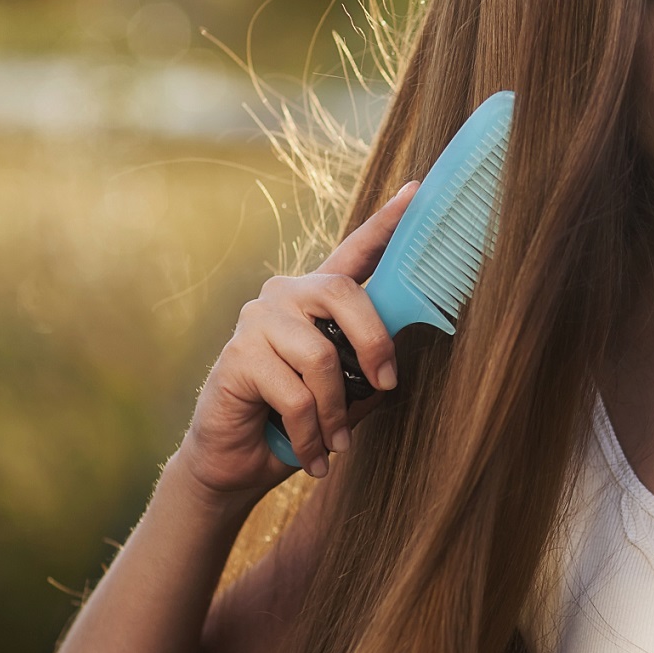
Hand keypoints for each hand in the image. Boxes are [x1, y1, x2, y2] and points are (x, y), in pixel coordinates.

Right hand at [180, 181, 419, 495]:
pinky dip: (312, 434)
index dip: (387, 223)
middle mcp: (285, 295)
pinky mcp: (238, 355)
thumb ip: (366, 364)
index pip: (355, 251)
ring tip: (338, 444)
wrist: (236, 460)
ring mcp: (257, 320)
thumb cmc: (297, 421)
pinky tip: (314, 457)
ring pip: (320, 357)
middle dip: (374, 344)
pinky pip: (294, 394)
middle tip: (386, 387)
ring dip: (337, 412)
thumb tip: (396, 362)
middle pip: (343, 293)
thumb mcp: (344, 389)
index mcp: (316, 297)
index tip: (417, 191)